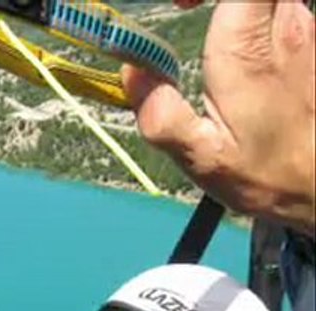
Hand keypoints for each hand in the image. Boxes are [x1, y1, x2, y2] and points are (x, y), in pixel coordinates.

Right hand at [121, 0, 315, 235]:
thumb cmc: (267, 173)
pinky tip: (237, 45)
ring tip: (205, 22)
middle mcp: (286, 24)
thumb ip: (163, 116)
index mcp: (250, 47)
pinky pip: (277, 9)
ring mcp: (305, 28)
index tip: (180, 4)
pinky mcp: (312, 39)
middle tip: (186, 6)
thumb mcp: (204, 159)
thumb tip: (133, 72)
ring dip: (233, 4)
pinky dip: (251, 14)